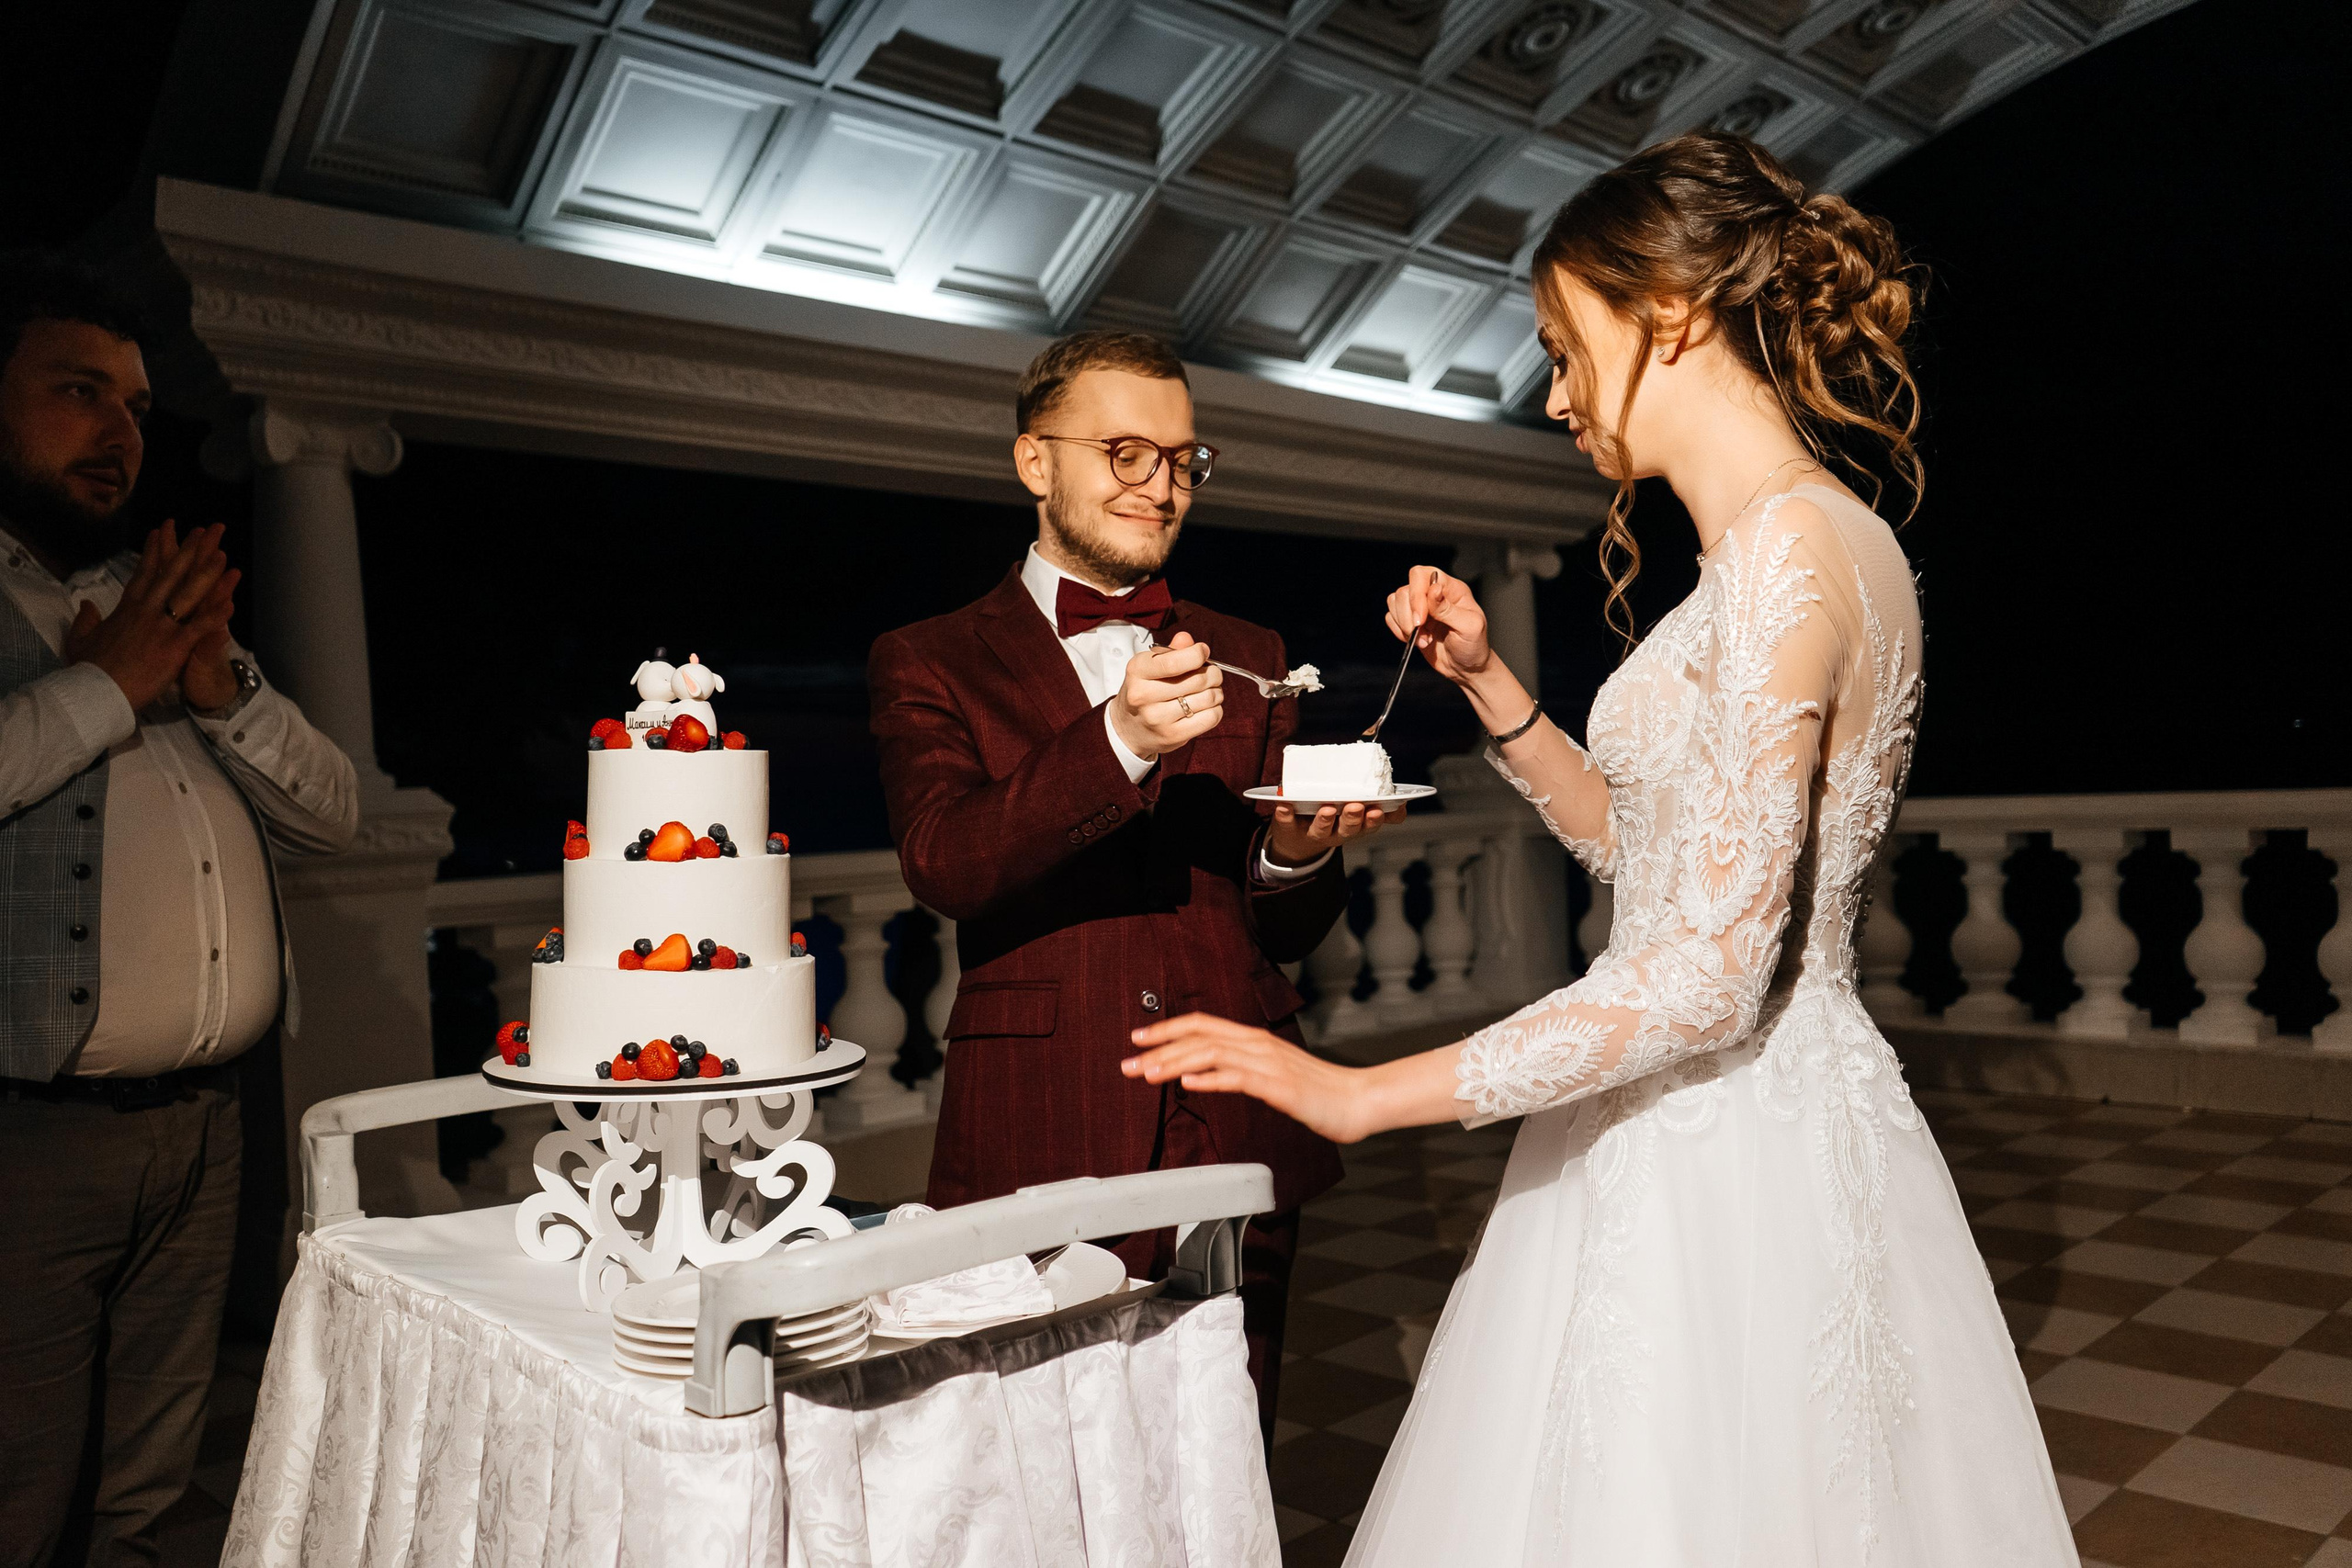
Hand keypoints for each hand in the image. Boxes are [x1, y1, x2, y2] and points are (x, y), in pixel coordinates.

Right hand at [62, 522, 238, 712]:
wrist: (95, 692)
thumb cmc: (88, 669)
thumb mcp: (80, 639)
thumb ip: (85, 619)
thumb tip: (85, 603)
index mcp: (127, 609)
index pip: (144, 574)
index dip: (154, 552)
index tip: (162, 531)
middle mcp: (146, 612)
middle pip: (171, 575)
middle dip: (189, 551)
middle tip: (204, 531)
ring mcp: (161, 627)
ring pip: (188, 594)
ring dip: (207, 574)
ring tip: (223, 554)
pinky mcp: (174, 647)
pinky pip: (199, 627)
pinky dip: (215, 615)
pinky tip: (231, 602)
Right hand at [1110, 630, 1222, 757]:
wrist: (1128, 728)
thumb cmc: (1144, 691)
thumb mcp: (1149, 666)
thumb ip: (1170, 651)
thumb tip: (1187, 640)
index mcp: (1137, 671)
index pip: (1173, 662)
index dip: (1197, 654)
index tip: (1203, 652)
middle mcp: (1144, 695)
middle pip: (1198, 679)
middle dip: (1213, 673)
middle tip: (1212, 674)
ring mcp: (1158, 718)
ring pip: (1208, 698)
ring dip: (1217, 692)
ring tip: (1210, 691)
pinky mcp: (1173, 735)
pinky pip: (1210, 718)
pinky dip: (1216, 709)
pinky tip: (1208, 707)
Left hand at [1124, 1012, 1371, 1143]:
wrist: (1356, 1101)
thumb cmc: (1316, 1091)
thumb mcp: (1272, 1074)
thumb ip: (1241, 1068)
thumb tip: (1206, 1072)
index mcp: (1254, 1039)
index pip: (1202, 1024)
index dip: (1167, 1028)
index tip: (1137, 1038)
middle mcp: (1258, 1044)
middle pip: (1199, 1035)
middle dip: (1159, 1047)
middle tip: (1126, 1062)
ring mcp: (1268, 1063)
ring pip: (1212, 1053)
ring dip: (1175, 1062)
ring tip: (1147, 1073)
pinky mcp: (1279, 1085)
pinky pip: (1238, 1077)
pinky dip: (1210, 1078)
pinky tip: (1189, 1082)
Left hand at [1266, 800, 1397, 865]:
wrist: (1297, 841)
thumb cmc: (1334, 819)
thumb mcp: (1359, 816)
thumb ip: (1380, 808)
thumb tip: (1403, 801)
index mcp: (1354, 827)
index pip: (1369, 826)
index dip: (1375, 820)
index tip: (1379, 811)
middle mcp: (1335, 832)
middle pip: (1347, 830)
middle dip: (1352, 819)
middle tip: (1355, 807)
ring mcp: (1312, 832)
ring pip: (1321, 830)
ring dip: (1324, 819)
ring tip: (1326, 808)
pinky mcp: (1288, 828)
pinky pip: (1286, 823)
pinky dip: (1284, 815)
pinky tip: (1283, 805)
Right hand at [1385, 566, 1491, 684]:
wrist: (1466, 668)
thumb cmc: (1473, 647)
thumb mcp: (1469, 627)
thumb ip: (1449, 609)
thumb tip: (1433, 589)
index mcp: (1450, 589)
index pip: (1421, 575)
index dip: (1416, 595)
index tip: (1421, 619)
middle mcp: (1432, 594)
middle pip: (1404, 590)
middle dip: (1408, 615)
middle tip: (1421, 632)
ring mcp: (1420, 608)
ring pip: (1395, 602)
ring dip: (1404, 625)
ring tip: (1423, 639)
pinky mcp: (1410, 621)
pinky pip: (1391, 618)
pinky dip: (1399, 631)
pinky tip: (1416, 640)